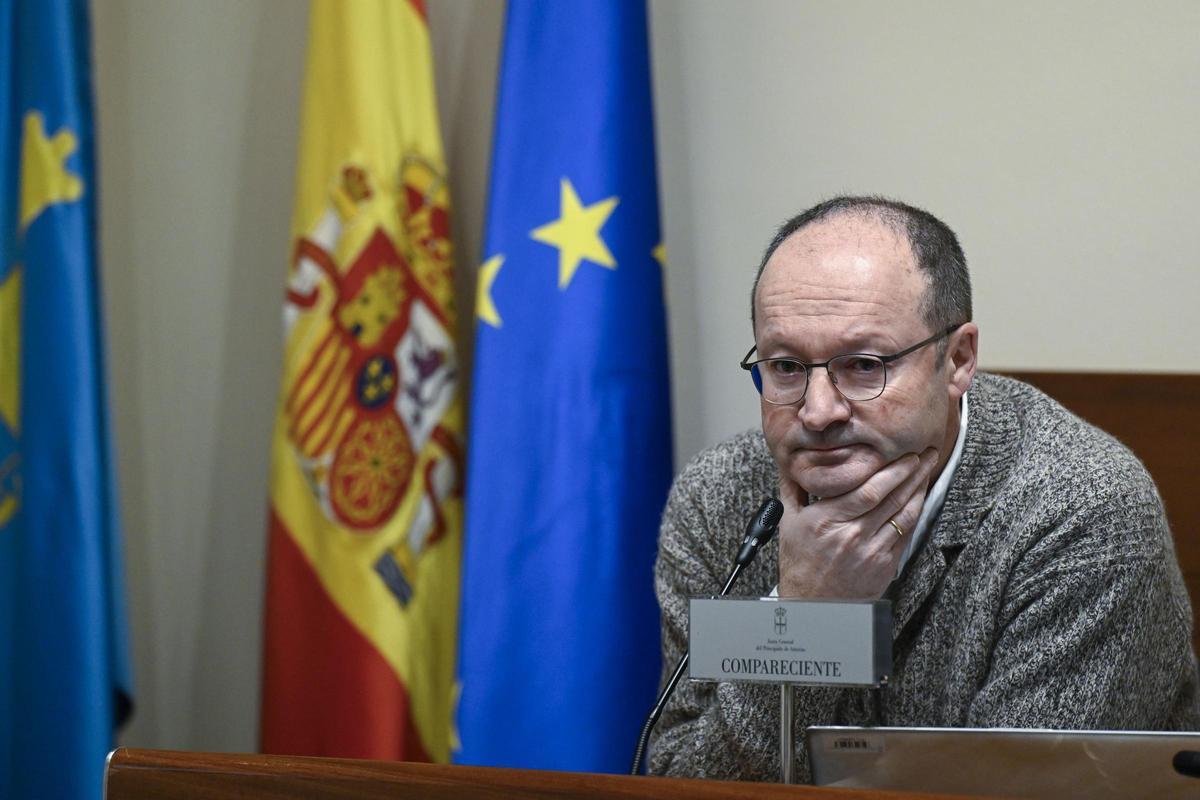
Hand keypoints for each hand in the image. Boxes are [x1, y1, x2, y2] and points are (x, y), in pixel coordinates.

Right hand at [777, 447, 938, 598]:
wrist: (813, 605)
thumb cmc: (800, 563)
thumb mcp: (788, 523)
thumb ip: (792, 489)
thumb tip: (790, 462)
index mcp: (825, 520)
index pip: (866, 490)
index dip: (890, 470)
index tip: (902, 452)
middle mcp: (850, 535)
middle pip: (889, 497)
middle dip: (911, 471)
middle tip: (925, 451)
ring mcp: (871, 552)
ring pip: (903, 514)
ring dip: (919, 488)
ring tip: (928, 467)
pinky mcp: (885, 565)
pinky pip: (905, 534)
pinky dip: (916, 512)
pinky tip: (920, 497)